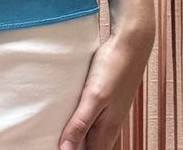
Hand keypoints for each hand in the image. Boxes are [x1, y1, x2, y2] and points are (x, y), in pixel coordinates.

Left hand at [58, 26, 154, 149]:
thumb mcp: (94, 97)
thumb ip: (81, 123)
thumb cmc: (114, 68)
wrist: (130, 43)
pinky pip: (92, 116)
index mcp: (107, 130)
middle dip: (74, 145)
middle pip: (90, 145)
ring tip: (57, 128)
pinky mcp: (106, 98)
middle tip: (51, 138)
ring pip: (91, 131)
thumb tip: (65, 149)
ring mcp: (109, 111)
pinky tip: (70, 110)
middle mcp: (110, 124)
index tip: (55, 146)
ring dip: (76, 132)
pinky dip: (80, 118)